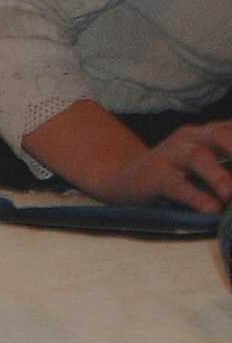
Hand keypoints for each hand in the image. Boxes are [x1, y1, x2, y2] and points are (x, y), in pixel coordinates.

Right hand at [23, 102, 231, 213]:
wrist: (122, 180)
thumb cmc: (173, 175)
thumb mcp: (204, 163)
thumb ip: (226, 167)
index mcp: (207, 133)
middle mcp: (190, 138)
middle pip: (222, 136)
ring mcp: (168, 155)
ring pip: (198, 157)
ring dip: (219, 176)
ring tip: (230, 195)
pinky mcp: (152, 176)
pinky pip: (175, 186)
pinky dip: (195, 197)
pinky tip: (211, 209)